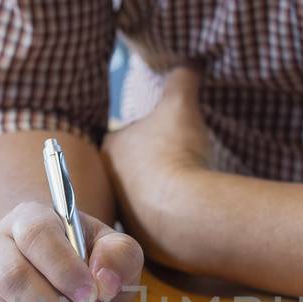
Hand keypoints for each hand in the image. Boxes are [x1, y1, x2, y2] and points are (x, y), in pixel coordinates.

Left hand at [100, 67, 214, 262]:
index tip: (166, 136)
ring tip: (188, 190)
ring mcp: (126, 213)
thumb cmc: (174, 153)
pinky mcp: (145, 239)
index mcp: (112, 148)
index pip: (121, 138)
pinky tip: (191, 213)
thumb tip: (190, 62)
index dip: (145, 135)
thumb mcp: (181, 105)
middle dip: (150, 168)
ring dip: (161, 195)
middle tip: (177, 164)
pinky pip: (158, 224)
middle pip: (129, 172)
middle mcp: (111, 183)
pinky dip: (172, 218)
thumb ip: (182, 80)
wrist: (184, 209)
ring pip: (141, 200)